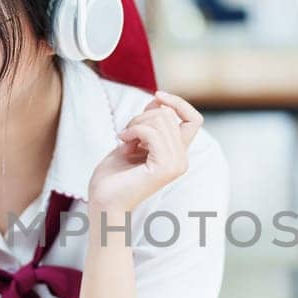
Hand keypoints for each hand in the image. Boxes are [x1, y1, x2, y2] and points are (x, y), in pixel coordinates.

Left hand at [87, 90, 202, 218]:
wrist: (104, 201)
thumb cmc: (114, 175)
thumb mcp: (133, 139)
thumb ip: (149, 121)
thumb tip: (159, 100)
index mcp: (177, 153)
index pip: (193, 119)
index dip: (178, 103)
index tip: (157, 96)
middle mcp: (181, 159)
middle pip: (169, 115)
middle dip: (143, 115)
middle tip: (126, 132)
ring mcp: (176, 164)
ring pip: (161, 120)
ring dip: (136, 123)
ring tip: (124, 138)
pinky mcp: (165, 168)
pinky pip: (152, 133)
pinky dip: (134, 130)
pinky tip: (123, 141)